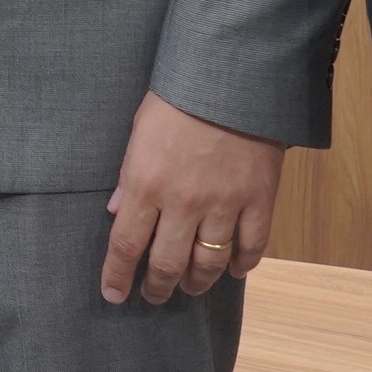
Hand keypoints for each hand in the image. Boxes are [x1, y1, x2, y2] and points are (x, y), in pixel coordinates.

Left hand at [100, 91, 284, 304]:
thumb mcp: (138, 131)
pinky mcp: (259, 200)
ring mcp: (224, 204)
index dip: (117, 276)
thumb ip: (127, 177)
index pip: (126, 245)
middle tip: (154, 296)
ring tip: (190, 287)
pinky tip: (234, 270)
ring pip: (209, 263)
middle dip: (158, 287)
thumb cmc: (177, 98)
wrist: (232, 76)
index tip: (113, 295)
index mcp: (146, 184)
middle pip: (167, 263)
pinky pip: (251, 246)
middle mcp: (183, 203)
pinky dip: (243, 264)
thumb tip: (116, 212)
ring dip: (197, 282)